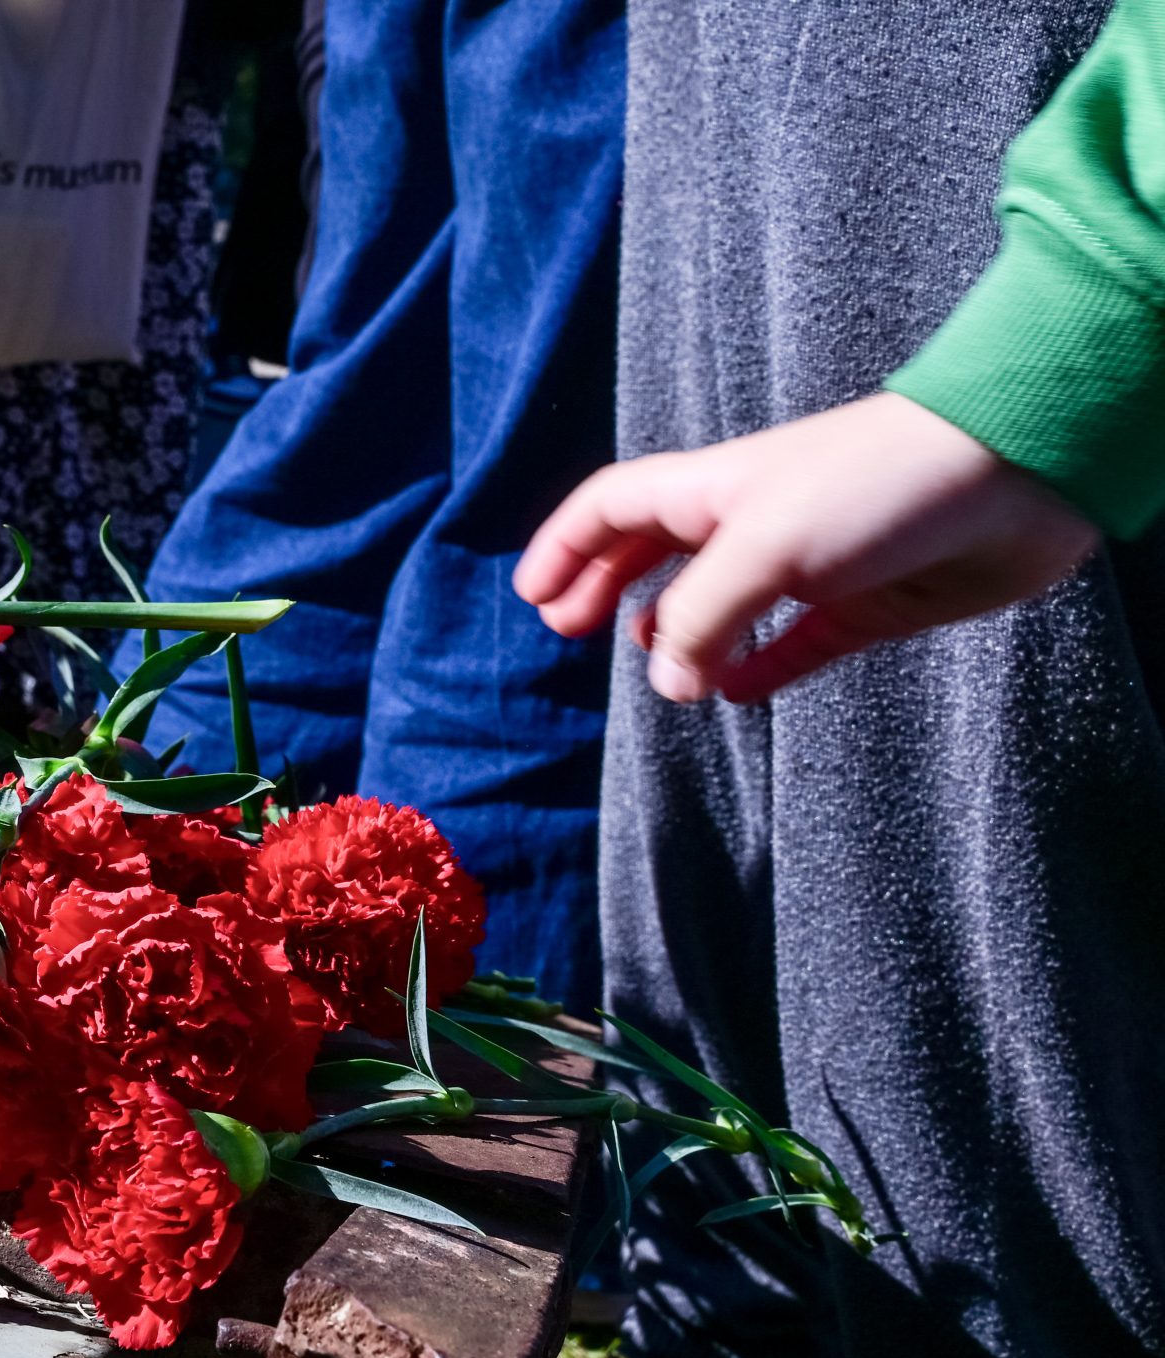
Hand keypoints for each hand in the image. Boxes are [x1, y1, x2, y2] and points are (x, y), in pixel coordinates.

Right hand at [512, 393, 1099, 701]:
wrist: (1016, 474)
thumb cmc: (878, 486)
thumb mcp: (763, 548)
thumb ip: (701, 618)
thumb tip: (666, 682)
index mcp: (715, 488)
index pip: (612, 508)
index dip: (565, 546)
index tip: (531, 598)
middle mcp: (755, 520)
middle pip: (654, 552)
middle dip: (604, 587)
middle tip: (567, 631)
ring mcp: (810, 563)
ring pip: (720, 602)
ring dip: (679, 634)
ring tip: (660, 670)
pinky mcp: (864, 604)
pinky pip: (793, 644)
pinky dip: (758, 667)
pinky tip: (736, 694)